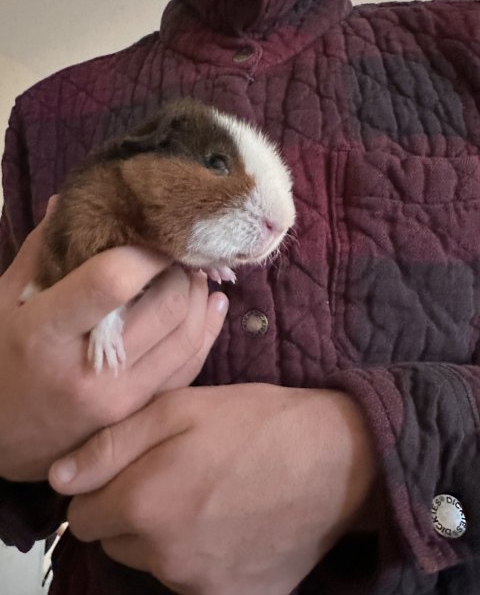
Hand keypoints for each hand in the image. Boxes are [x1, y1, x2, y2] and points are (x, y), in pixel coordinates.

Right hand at [0, 207, 227, 481]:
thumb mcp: (2, 303)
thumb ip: (40, 253)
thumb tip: (70, 203)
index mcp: (45, 332)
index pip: (113, 280)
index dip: (146, 250)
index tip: (155, 233)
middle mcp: (89, 370)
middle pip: (168, 305)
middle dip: (182, 269)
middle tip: (178, 253)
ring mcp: (121, 399)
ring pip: (189, 334)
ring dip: (200, 295)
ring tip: (193, 274)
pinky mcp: (141, 413)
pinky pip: (190, 366)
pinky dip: (207, 329)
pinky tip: (211, 305)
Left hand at [50, 384, 376, 594]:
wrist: (337, 459)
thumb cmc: (256, 422)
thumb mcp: (182, 408)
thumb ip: (112, 443)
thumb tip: (60, 479)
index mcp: (144, 504)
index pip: (81, 516)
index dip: (103, 488)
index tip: (135, 468)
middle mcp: (165, 558)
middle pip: (117, 542)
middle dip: (133, 510)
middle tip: (178, 474)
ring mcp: (201, 586)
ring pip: (154, 563)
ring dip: (167, 535)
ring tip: (211, 494)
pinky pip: (194, 582)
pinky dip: (202, 557)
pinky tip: (233, 524)